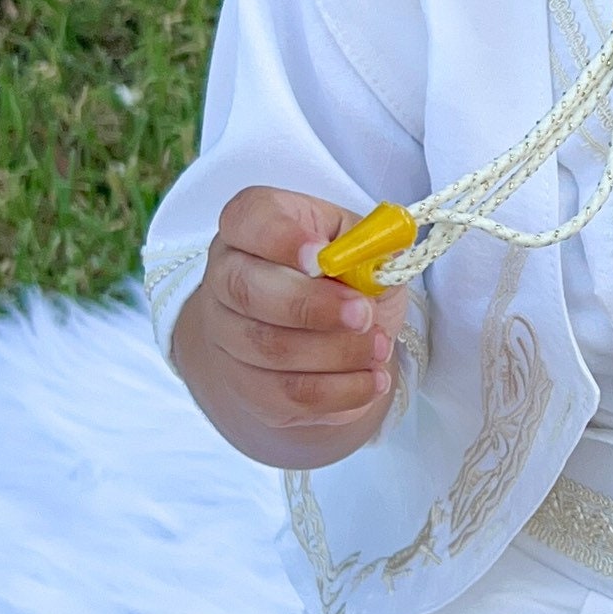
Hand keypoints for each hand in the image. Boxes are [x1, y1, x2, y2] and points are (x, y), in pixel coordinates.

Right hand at [172, 185, 410, 468]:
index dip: (282, 238)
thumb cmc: (336, 278)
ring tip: (379, 348)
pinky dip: (339, 390)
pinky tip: (371, 380)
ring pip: (271, 349)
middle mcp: (226, 276)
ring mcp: (227, 334)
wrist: (310, 334)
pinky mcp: (245, 385)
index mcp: (250, 225)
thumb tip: (386, 257)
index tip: (321, 254)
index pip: (248, 220)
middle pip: (247, 291)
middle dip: (313, 306)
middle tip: (363, 314)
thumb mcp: (357, 247)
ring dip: (337, 352)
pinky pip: (287, 393)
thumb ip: (369, 247)